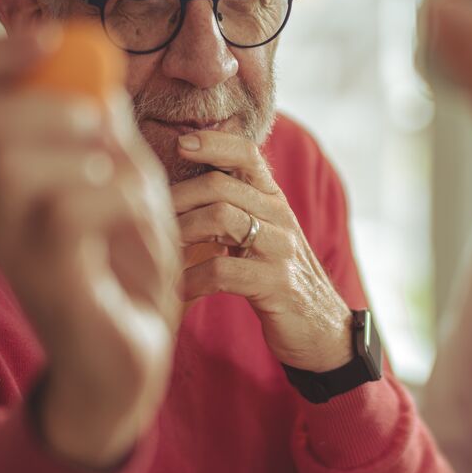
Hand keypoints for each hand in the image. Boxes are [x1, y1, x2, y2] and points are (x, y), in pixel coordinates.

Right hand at [0, 31, 179, 468]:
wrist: (127, 368)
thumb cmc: (122, 274)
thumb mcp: (119, 190)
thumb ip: (104, 137)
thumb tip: (97, 76)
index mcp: (4, 183)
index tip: (49, 34)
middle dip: (50, 108)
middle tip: (103, 130)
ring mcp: (18, 252)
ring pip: (21, 168)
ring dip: (97, 162)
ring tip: (135, 195)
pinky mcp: (54, 285)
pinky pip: (71, 215)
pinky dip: (122, 204)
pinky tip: (143, 230)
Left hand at [170, 130, 351, 370]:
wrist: (323, 330)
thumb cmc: (278, 279)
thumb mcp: (263, 235)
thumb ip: (235, 207)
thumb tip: (186, 180)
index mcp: (273, 200)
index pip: (247, 153)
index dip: (213, 142)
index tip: (180, 144)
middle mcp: (280, 216)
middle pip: (220, 185)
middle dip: (176, 199)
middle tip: (148, 219)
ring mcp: (280, 249)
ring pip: (221, 218)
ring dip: (180, 233)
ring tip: (159, 252)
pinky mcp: (276, 284)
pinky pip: (222, 271)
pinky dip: (191, 279)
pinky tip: (176, 290)